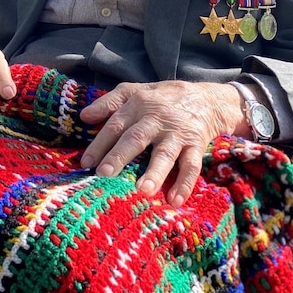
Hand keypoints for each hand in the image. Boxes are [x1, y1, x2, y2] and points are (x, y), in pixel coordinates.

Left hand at [79, 80, 247, 205]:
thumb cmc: (163, 98)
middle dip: (119, 156)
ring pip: (165, 153)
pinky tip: (176, 201)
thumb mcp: (135, 91)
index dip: (99, 143)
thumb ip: (109, 102)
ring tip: (142, 191)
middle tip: (104, 174)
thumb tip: (84, 116)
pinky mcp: (196, 145)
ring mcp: (177, 133)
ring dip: (154, 172)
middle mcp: (157, 119)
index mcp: (138, 105)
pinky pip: (192, 165)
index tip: (86, 163)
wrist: (208, 98)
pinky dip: (185, 183)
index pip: (115, 125)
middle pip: (136, 138)